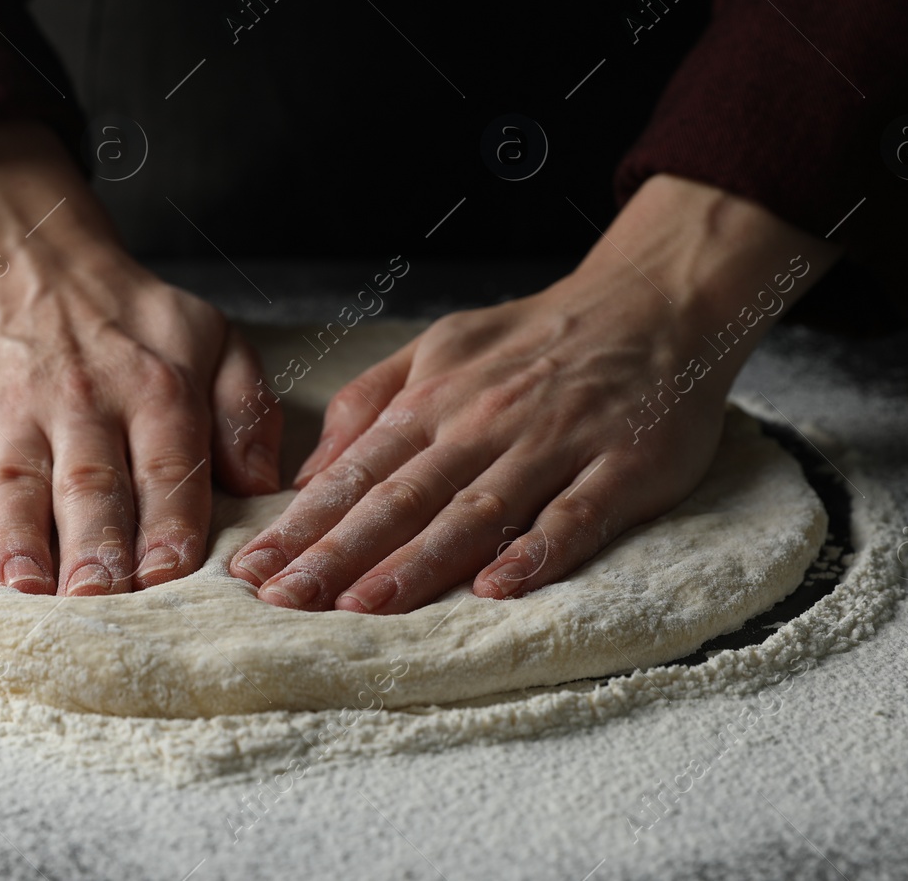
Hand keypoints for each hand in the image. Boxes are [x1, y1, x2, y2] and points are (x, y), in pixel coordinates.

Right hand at [0, 121, 281, 595]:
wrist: (41, 262)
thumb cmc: (139, 324)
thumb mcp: (216, 341)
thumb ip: (246, 413)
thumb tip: (261, 488)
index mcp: (157, 389)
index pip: (167, 463)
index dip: (168, 520)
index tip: (168, 576)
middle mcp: (84, 402)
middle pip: (89, 484)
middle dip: (94, 547)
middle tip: (97, 601)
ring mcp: (14, 411)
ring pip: (15, 483)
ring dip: (17, 541)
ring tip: (22, 592)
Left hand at [228, 175, 840, 612]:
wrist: (652, 302)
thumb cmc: (535, 339)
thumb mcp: (439, 348)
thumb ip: (370, 403)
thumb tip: (307, 474)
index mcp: (436, 399)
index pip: (356, 472)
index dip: (304, 525)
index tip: (255, 571)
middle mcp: (485, 423)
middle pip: (402, 497)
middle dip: (337, 552)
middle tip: (284, 599)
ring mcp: (554, 445)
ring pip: (476, 511)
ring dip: (417, 561)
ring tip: (363, 605)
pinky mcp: (620, 467)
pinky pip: (573, 516)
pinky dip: (535, 551)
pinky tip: (496, 589)